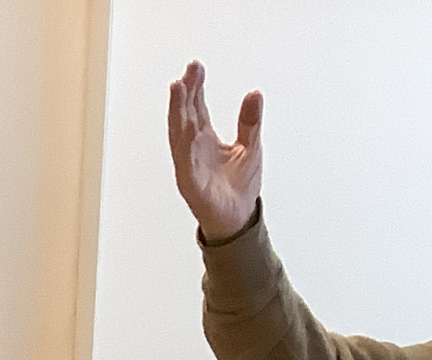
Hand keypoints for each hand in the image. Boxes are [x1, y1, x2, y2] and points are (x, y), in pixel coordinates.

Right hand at [168, 59, 262, 242]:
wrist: (239, 220)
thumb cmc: (240, 188)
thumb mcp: (250, 147)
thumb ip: (250, 122)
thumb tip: (254, 94)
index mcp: (205, 140)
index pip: (197, 108)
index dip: (195, 88)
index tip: (195, 68)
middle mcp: (194, 150)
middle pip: (186, 116)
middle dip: (185, 94)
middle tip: (188, 71)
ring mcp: (190, 167)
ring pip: (180, 135)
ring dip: (177, 112)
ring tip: (177, 90)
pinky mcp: (192, 184)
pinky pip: (185, 162)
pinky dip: (183, 145)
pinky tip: (184, 127)